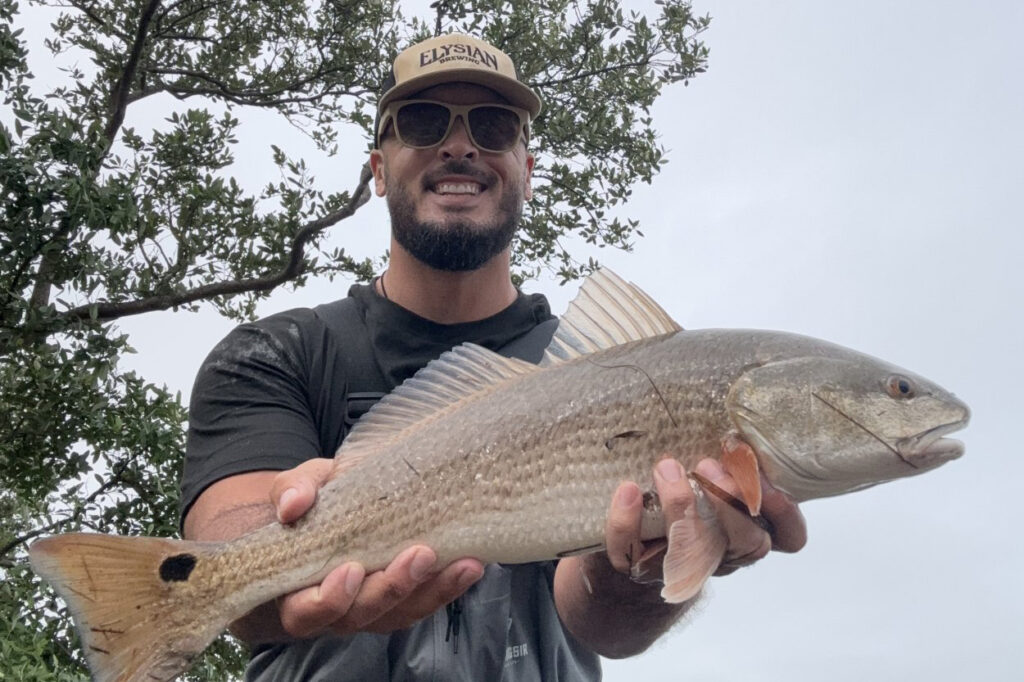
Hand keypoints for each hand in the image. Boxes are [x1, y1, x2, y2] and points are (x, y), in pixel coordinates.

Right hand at [268, 458, 484, 637]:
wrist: (329, 513)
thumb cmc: (308, 507)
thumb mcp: (297, 489)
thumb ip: (292, 491)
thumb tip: (294, 504)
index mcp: (296, 592)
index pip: (307, 611)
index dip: (330, 598)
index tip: (352, 569)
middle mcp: (336, 611)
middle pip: (363, 614)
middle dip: (394, 588)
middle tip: (421, 555)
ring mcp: (372, 607)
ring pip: (402, 613)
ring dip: (434, 590)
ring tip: (465, 563)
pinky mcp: (402, 598)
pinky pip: (424, 601)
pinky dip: (448, 586)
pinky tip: (471, 565)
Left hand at [603, 457, 805, 584]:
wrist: (629, 544)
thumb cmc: (682, 496)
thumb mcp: (713, 475)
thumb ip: (729, 458)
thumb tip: (733, 420)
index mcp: (748, 531)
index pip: (788, 536)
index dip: (786, 515)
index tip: (770, 484)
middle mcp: (723, 554)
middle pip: (746, 543)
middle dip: (730, 501)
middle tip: (707, 465)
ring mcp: (681, 565)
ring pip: (692, 551)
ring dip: (681, 506)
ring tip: (667, 467)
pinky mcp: (638, 566)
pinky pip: (631, 551)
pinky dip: (627, 520)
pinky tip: (628, 489)